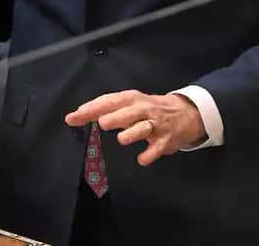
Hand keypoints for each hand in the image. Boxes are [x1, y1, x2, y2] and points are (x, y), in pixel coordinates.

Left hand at [65, 90, 204, 166]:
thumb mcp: (129, 105)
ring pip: (143, 128)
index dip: (92, 109)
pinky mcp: (166, 139)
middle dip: (116, 117)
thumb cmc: (148, 109)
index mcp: (131, 99)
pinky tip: (141, 159)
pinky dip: (149, 154)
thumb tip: (76, 117)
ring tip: (122, 139)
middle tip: (102, 123)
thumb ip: (104, 110)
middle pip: (128, 112)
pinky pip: (156, 148)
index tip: (74, 117)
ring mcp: (156, 124)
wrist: (185, 113)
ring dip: (132, 133)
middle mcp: (143, 109)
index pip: (109, 101)